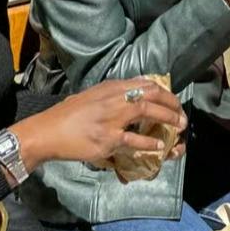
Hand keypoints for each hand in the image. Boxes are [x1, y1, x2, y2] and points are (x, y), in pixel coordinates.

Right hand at [12, 78, 187, 170]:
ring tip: (179, 127)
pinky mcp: (107, 139)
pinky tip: (160, 146)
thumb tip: (136, 91)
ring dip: (168, 119)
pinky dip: (150, 143)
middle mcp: (113, 99)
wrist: (47, 132)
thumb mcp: (93, 96)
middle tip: (182, 116)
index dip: (165, 92)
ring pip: (147, 112)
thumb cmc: (68, 116)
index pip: (146, 83)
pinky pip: (134, 140)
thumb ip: (114, 94)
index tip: (174, 101)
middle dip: (172, 104)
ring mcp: (111, 118)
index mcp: (111, 88)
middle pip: (151, 94)